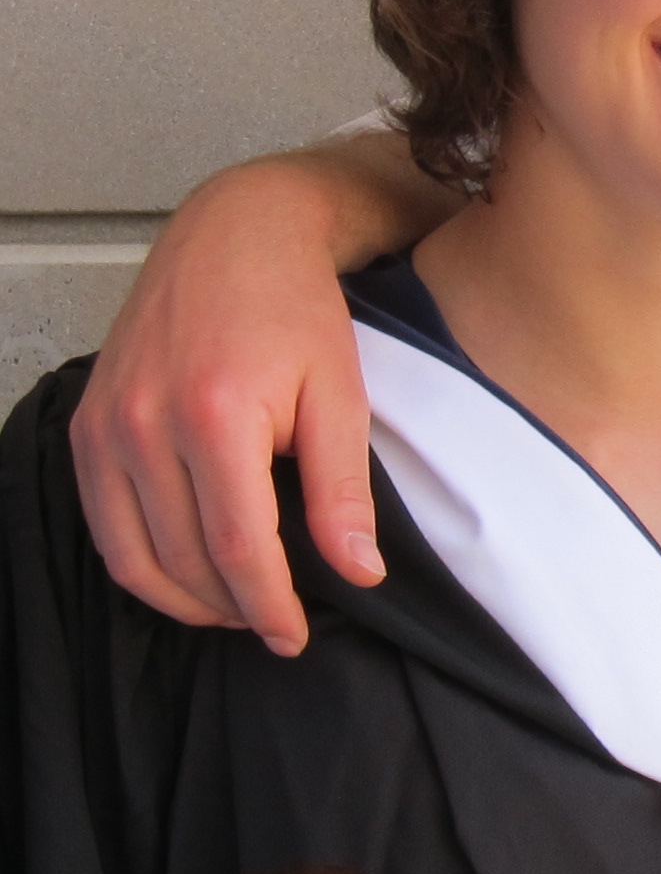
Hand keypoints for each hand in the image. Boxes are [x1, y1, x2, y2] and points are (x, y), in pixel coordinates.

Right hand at [74, 140, 444, 653]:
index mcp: (214, 417)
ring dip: (183, 598)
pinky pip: (102, 521)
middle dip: (232, 607)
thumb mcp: (340, 394)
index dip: (268, 604)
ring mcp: (106, 424)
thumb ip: (342, 490)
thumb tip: (359, 572)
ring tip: (236, 610)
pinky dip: (140, 563)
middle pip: (182, 557)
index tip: (295, 637)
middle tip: (276, 628)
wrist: (235, 236)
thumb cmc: (297, 311)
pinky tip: (185, 575)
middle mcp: (144, 424)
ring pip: (132, 552)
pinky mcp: (88, 424)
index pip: (235, 546)